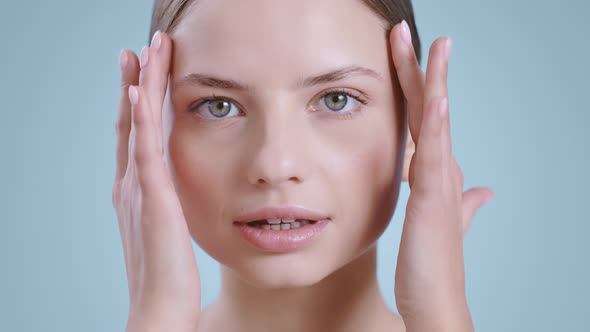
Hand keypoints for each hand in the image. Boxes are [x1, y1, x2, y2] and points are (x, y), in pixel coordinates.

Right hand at [112, 31, 200, 330]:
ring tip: (142, 52)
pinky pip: (145, 151)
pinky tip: (139, 93)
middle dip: (136, 81)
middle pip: (131, 121)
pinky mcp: (154, 199)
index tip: (140, 71)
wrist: (160, 306)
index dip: (137, 101)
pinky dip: (140, 120)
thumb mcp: (167, 228)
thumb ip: (166, 204)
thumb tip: (173, 191)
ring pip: (137, 127)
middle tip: (139, 48)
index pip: (136, 134)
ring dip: (140, 87)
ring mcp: (139, 189)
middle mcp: (132, 183)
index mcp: (137, 189)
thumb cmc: (168, 272)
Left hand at [390, 21, 493, 330]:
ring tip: (432, 44)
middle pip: (429, 108)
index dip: (417, 85)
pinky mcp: (434, 198)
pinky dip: (437, 123)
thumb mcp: (443, 222)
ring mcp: (440, 181)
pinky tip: (438, 96)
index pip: (425, 117)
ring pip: (437, 120)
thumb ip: (462, 203)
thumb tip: (484, 192)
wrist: (434, 300)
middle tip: (407, 32)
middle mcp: (442, 169)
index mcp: (436, 171)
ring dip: (434, 81)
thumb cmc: (433, 263)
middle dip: (420, 69)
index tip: (404, 55)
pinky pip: (435, 153)